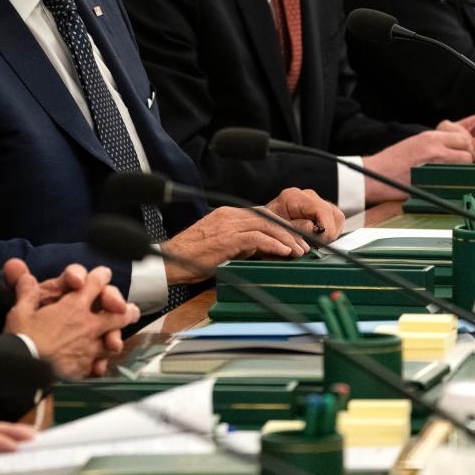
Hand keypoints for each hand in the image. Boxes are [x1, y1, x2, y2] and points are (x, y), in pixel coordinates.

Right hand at [3, 264, 138, 377]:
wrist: (24, 373)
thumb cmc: (22, 340)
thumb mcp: (20, 312)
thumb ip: (27, 292)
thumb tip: (24, 275)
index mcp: (74, 307)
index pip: (95, 284)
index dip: (101, 276)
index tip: (104, 274)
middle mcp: (87, 326)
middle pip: (117, 314)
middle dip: (125, 310)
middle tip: (130, 310)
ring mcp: (90, 348)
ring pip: (113, 341)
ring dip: (116, 338)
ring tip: (117, 341)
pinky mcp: (86, 368)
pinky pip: (99, 364)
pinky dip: (100, 364)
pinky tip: (98, 366)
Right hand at [160, 206, 313, 284]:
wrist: (170, 260)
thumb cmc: (191, 256)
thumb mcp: (221, 245)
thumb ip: (240, 243)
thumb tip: (259, 249)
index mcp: (228, 215)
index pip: (262, 215)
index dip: (282, 225)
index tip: (296, 238)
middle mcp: (230, 215)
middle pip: (268, 218)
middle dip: (289, 231)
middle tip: (304, 246)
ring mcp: (228, 225)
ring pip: (266, 226)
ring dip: (286, 238)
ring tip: (299, 251)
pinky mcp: (227, 239)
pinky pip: (256, 238)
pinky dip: (273, 244)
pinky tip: (283, 252)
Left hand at [263, 187, 344, 240]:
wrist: (262, 224)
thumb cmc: (268, 227)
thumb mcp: (278, 229)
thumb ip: (296, 228)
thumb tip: (314, 228)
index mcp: (294, 197)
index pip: (322, 210)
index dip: (326, 228)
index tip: (321, 241)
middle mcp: (306, 196)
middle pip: (332, 213)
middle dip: (329, 232)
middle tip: (318, 244)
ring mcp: (314, 201)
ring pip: (336, 217)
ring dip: (330, 232)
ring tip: (316, 241)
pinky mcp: (319, 209)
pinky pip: (333, 220)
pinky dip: (329, 231)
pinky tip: (317, 238)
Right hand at [361, 127, 474, 202]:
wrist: (374, 174)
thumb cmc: (391, 163)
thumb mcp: (414, 144)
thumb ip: (434, 145)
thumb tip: (453, 151)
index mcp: (429, 137)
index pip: (463, 138)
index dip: (466, 148)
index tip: (462, 156)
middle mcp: (434, 145)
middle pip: (468, 150)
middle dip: (469, 159)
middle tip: (461, 168)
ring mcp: (433, 161)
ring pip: (465, 162)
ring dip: (464, 170)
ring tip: (454, 176)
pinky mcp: (432, 176)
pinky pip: (455, 177)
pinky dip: (455, 181)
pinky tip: (448, 184)